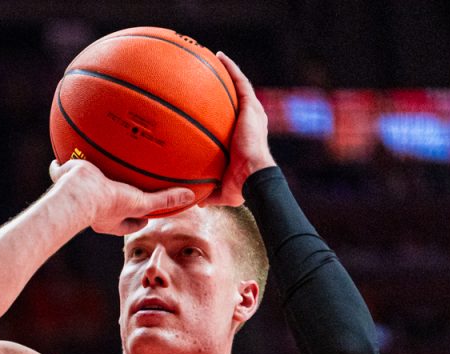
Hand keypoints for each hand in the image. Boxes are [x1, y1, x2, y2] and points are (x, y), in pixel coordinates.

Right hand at [49, 159, 195, 235]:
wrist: (80, 193)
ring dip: (88, 178)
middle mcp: (93, 208)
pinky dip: (59, 165)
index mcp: (109, 218)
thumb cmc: (109, 203)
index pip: (127, 222)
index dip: (139, 217)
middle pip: (106, 203)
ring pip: (84, 185)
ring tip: (93, 168)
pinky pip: (60, 169)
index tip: (148, 213)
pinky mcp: (64, 177)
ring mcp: (78, 193)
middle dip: (113, 196)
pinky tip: (61, 153)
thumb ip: (164, 200)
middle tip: (122, 190)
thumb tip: (190, 197)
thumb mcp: (141, 202)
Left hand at [201, 52, 276, 206]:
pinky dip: (231, 69)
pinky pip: (240, 82)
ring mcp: (253, 113)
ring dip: (228, 72)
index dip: (224, 113)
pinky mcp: (251, 107)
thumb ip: (209, 191)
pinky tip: (219, 57)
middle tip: (209, 78)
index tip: (211, 107)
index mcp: (244, 140)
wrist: (253, 177)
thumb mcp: (222, 190)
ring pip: (240, 87)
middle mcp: (251, 123)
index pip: (233, 122)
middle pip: (238, 100)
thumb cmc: (240, 186)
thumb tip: (196, 201)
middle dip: (225, 89)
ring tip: (214, 58)